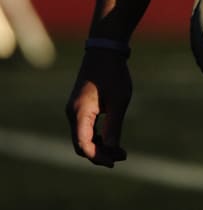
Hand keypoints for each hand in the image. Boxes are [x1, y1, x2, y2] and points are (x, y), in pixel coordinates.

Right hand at [65, 49, 132, 166]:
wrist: (105, 50)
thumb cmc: (113, 73)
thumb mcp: (119, 100)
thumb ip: (114, 126)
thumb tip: (111, 149)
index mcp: (80, 112)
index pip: (83, 144)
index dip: (98, 156)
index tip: (115, 161)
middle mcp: (72, 113)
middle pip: (81, 144)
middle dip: (100, 154)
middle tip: (121, 157)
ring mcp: (74, 109)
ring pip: (82, 137)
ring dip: (99, 146)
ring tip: (120, 151)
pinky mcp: (79, 106)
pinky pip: (84, 128)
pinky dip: (96, 136)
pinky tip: (111, 138)